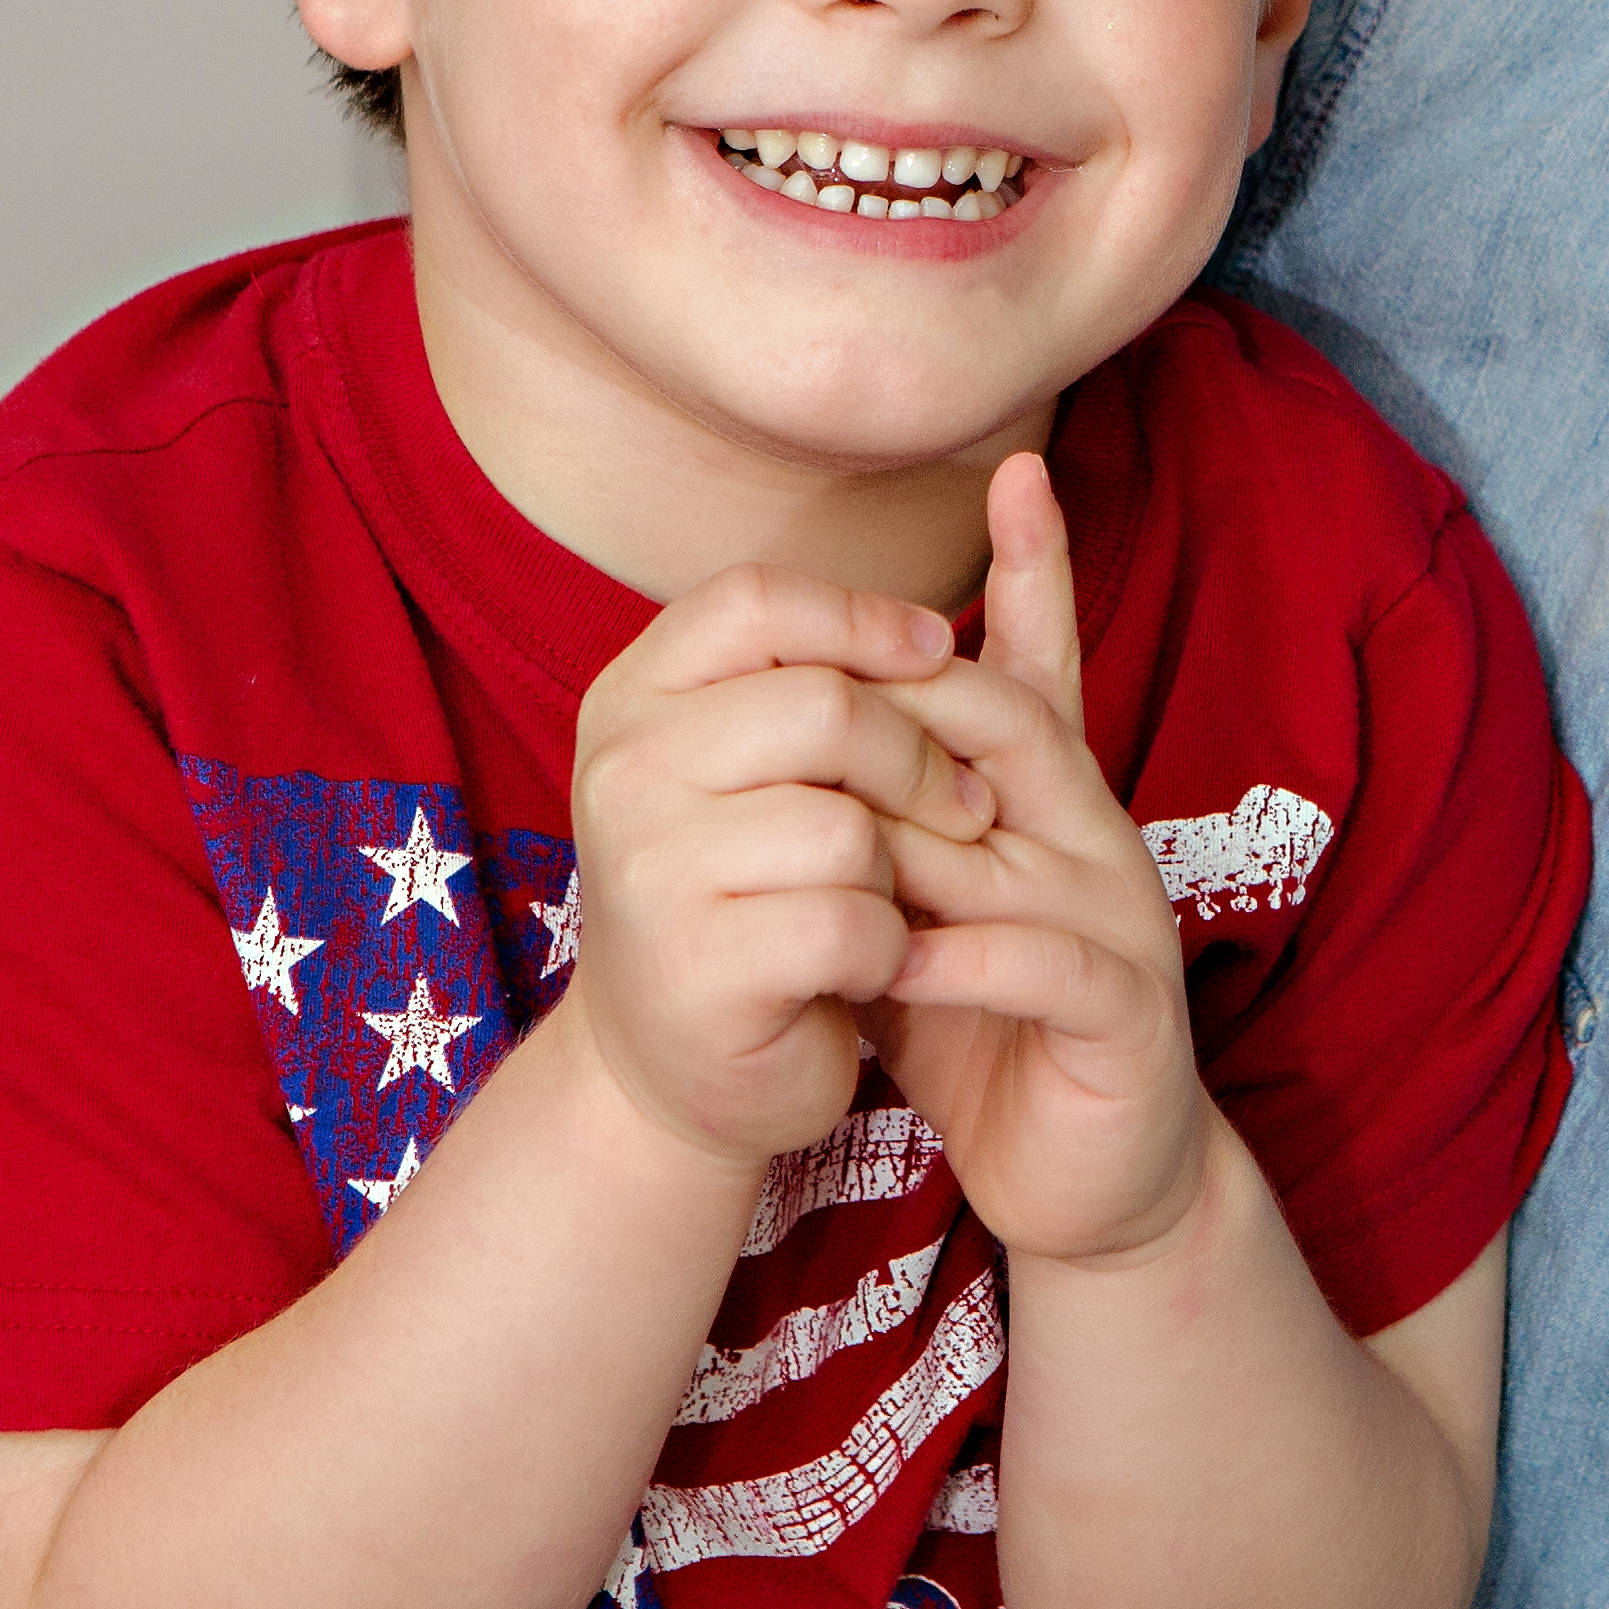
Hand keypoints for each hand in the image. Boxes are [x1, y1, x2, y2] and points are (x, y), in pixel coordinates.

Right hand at [565, 562, 997, 1170]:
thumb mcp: (760, 760)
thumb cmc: (750, 891)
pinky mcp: (697, 967)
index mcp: (632, 697)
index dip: (863, 616)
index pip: (755, 600)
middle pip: (825, 706)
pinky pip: (851, 920)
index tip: (935, 651)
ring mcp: (647, 871)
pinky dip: (887, 948)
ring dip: (901, 871)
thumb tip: (988, 539)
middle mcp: (621, 771)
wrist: (677, 1069)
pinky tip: (862, 966)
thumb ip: (825, 664)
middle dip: (920, 759)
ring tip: (879, 899)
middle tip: (960, 810)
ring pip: (847, 824)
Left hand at [865, 454, 1212, 1269]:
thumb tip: (783, 728)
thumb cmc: (985, 1030)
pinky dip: (962, 957)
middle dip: (913, 712)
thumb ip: (877, 820)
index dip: (1040, 568)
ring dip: (914, 847)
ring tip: (829, 857)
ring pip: (1015, 840)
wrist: (1088, 1179)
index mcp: (1048, 805)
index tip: (1021, 466)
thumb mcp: (917, 905)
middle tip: (814, 714)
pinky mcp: (1125, 1015)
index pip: (1045, 664)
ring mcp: (1120, 923)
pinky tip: (895, 963)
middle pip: (1013, 727)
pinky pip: (1041, 961)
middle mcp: (1094, 841)